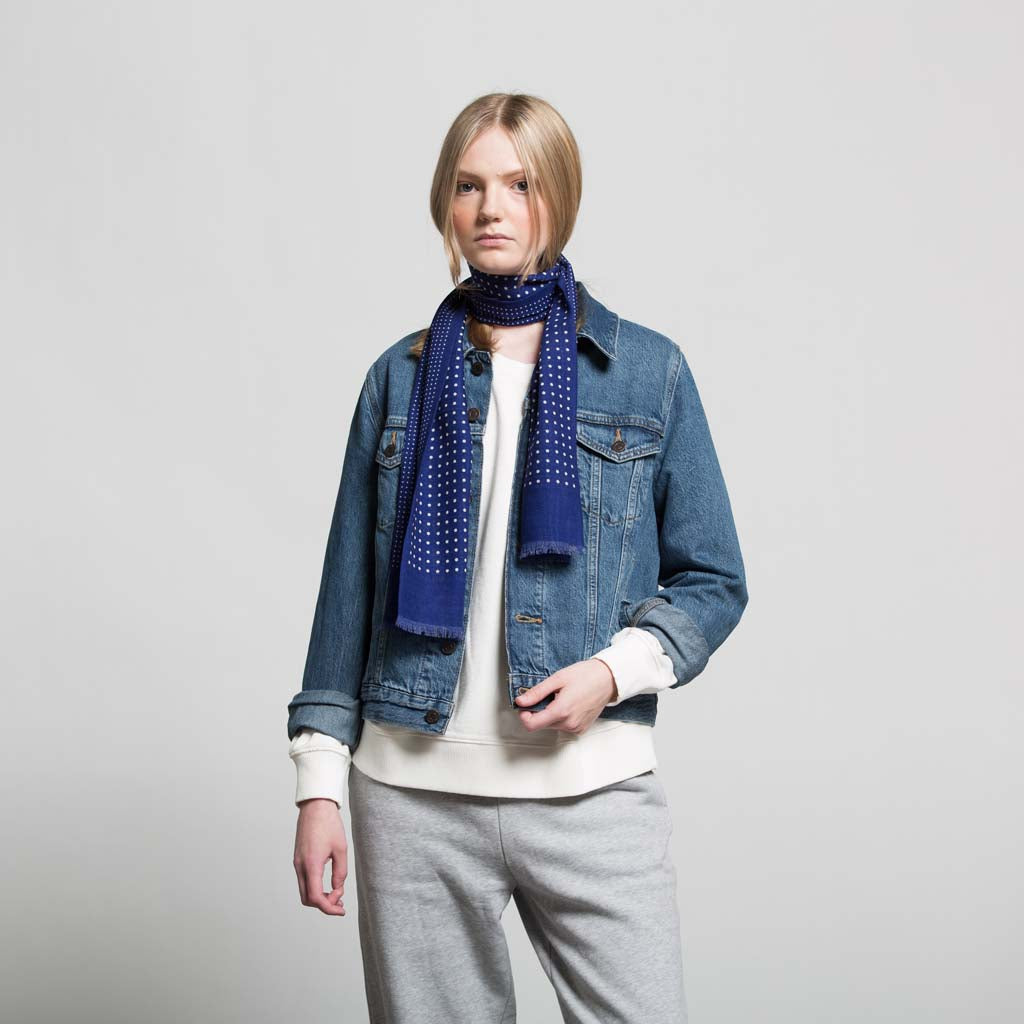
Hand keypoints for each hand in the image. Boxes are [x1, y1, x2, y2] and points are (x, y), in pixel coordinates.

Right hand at [293, 798, 347, 916]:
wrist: (315, 806)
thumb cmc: (329, 824)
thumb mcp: (341, 849)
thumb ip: (340, 872)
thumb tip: (338, 890)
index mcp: (311, 864)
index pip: (315, 897)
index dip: (328, 907)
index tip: (341, 908)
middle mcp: (300, 866)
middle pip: (307, 899)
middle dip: (323, 905)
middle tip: (339, 904)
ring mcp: (297, 863)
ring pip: (304, 891)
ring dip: (318, 897)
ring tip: (335, 894)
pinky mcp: (298, 859)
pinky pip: (304, 881)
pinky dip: (314, 887)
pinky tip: (327, 884)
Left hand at [514, 657, 617, 734]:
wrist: (608, 679)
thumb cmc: (585, 675)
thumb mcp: (557, 679)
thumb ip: (537, 692)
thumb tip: (520, 701)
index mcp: (561, 711)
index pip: (531, 725)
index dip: (524, 715)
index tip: (525, 705)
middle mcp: (568, 724)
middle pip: (541, 724)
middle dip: (539, 711)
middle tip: (548, 694)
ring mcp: (576, 728)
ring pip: (552, 726)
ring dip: (550, 713)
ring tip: (562, 697)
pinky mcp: (581, 729)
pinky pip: (563, 726)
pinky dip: (561, 717)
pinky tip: (569, 704)